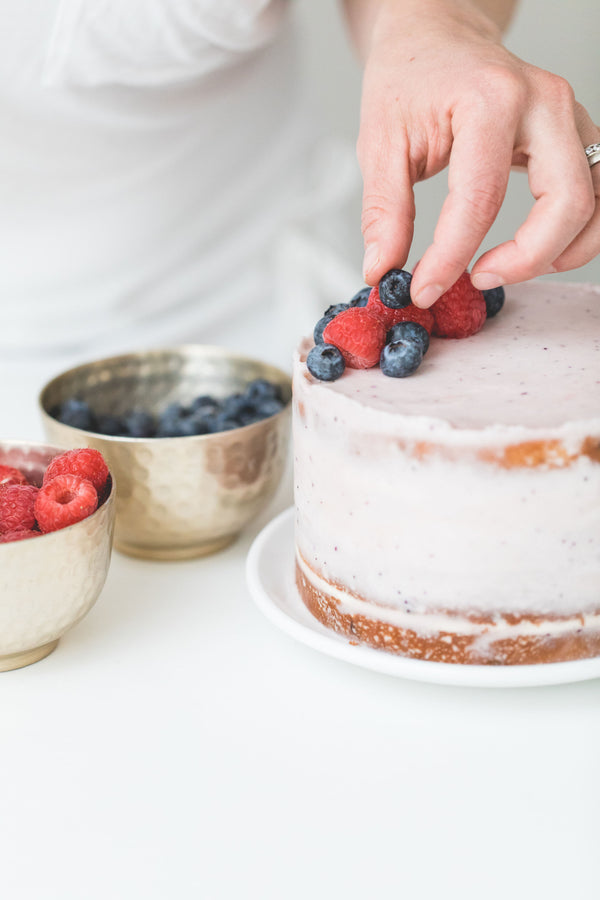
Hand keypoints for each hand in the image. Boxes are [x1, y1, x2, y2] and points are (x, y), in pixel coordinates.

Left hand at [351, 0, 599, 305]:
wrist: (437, 37)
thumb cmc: (410, 79)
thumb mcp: (380, 142)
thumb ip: (384, 211)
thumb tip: (381, 271)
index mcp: (492, 100)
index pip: (481, 200)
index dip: (451, 258)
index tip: (423, 290)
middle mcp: (545, 105)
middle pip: (566, 203)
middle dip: (525, 259)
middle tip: (475, 279)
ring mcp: (571, 119)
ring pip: (596, 204)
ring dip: (560, 253)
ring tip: (504, 268)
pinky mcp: (578, 136)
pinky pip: (599, 196)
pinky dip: (575, 235)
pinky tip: (537, 252)